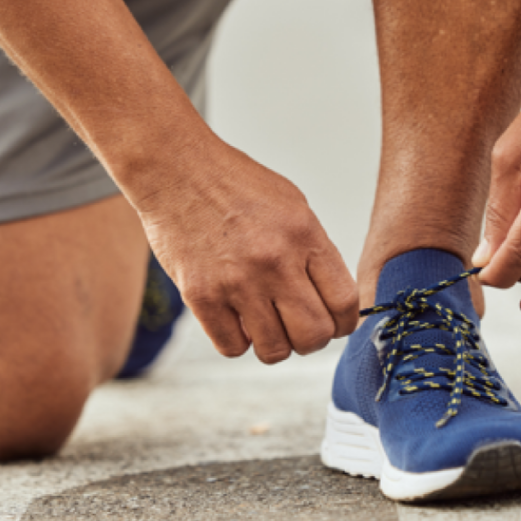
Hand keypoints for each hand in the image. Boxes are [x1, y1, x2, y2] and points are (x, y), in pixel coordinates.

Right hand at [134, 138, 357, 362]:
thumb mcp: (293, 205)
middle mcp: (274, 261)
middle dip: (311, 340)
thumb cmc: (235, 185)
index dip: (343, 322)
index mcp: (304, 235)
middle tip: (298, 328)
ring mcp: (236, 282)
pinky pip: (232, 347)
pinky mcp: (201, 296)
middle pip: (314, 336)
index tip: (334, 323)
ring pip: (274, 350)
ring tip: (264, 324)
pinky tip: (234, 319)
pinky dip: (236, 341)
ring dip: (274, 344)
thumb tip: (330, 299)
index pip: (344, 302)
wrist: (176, 170)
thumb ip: (314, 252)